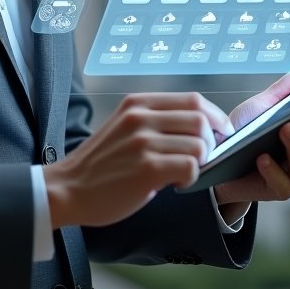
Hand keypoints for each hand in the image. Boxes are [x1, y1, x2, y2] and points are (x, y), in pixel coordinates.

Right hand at [45, 92, 233, 228]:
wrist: (68, 188)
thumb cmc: (100, 164)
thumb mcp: (124, 127)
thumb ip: (155, 121)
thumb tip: (199, 129)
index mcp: (137, 103)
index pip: (192, 100)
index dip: (215, 116)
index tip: (222, 131)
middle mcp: (141, 117)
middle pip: (200, 120)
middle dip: (212, 142)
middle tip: (202, 159)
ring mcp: (143, 142)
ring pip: (199, 146)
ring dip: (199, 163)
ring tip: (181, 173)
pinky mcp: (146, 168)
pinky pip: (190, 167)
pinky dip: (191, 178)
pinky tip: (174, 184)